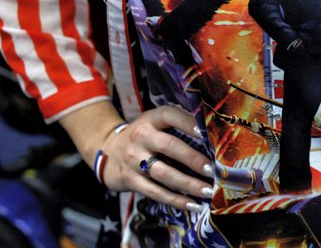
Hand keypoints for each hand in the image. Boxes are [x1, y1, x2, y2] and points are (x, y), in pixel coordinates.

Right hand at [97, 106, 213, 212]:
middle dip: (193, 159)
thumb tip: (213, 140)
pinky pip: (155, 192)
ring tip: (208, 191)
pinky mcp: (129, 179)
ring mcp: (133, 159)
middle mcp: (141, 136)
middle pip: (170, 147)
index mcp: (151, 119)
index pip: (171, 116)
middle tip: (213, 170)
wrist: (107, 150)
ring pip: (164, 173)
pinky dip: (175, 200)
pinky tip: (192, 204)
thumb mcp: (155, 123)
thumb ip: (177, 127)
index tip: (207, 133)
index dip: (189, 123)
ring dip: (188, 184)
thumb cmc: (144, 136)